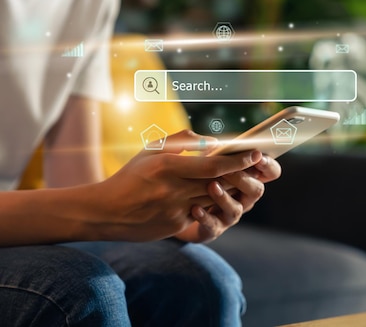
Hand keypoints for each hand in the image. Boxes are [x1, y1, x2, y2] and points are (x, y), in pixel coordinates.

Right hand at [95, 130, 262, 241]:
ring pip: (213, 200)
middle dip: (241, 174)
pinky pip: (201, 214)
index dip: (237, 160)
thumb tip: (210, 140)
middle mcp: (173, 189)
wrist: (107, 212)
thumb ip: (181, 141)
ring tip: (245, 179)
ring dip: (231, 190)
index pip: (211, 165)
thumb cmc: (130, 177)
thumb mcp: (150, 150)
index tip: (255, 153)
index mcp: (166, 166)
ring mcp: (175, 210)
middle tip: (259, 165)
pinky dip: (212, 205)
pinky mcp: (175, 226)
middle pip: (218, 183)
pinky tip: (220, 197)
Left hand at [174, 152, 280, 242]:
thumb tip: (213, 142)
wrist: (181, 210)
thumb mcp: (206, 162)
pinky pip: (214, 225)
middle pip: (257, 190)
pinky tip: (195, 208)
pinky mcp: (215, 228)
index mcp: (248, 178)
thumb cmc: (197, 178)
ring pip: (236, 209)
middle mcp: (244, 197)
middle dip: (243, 179)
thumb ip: (213, 153)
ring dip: (224, 197)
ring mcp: (231, 214)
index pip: (271, 172)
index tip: (258, 155)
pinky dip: (205, 216)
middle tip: (228, 170)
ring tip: (211, 186)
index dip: (268, 164)